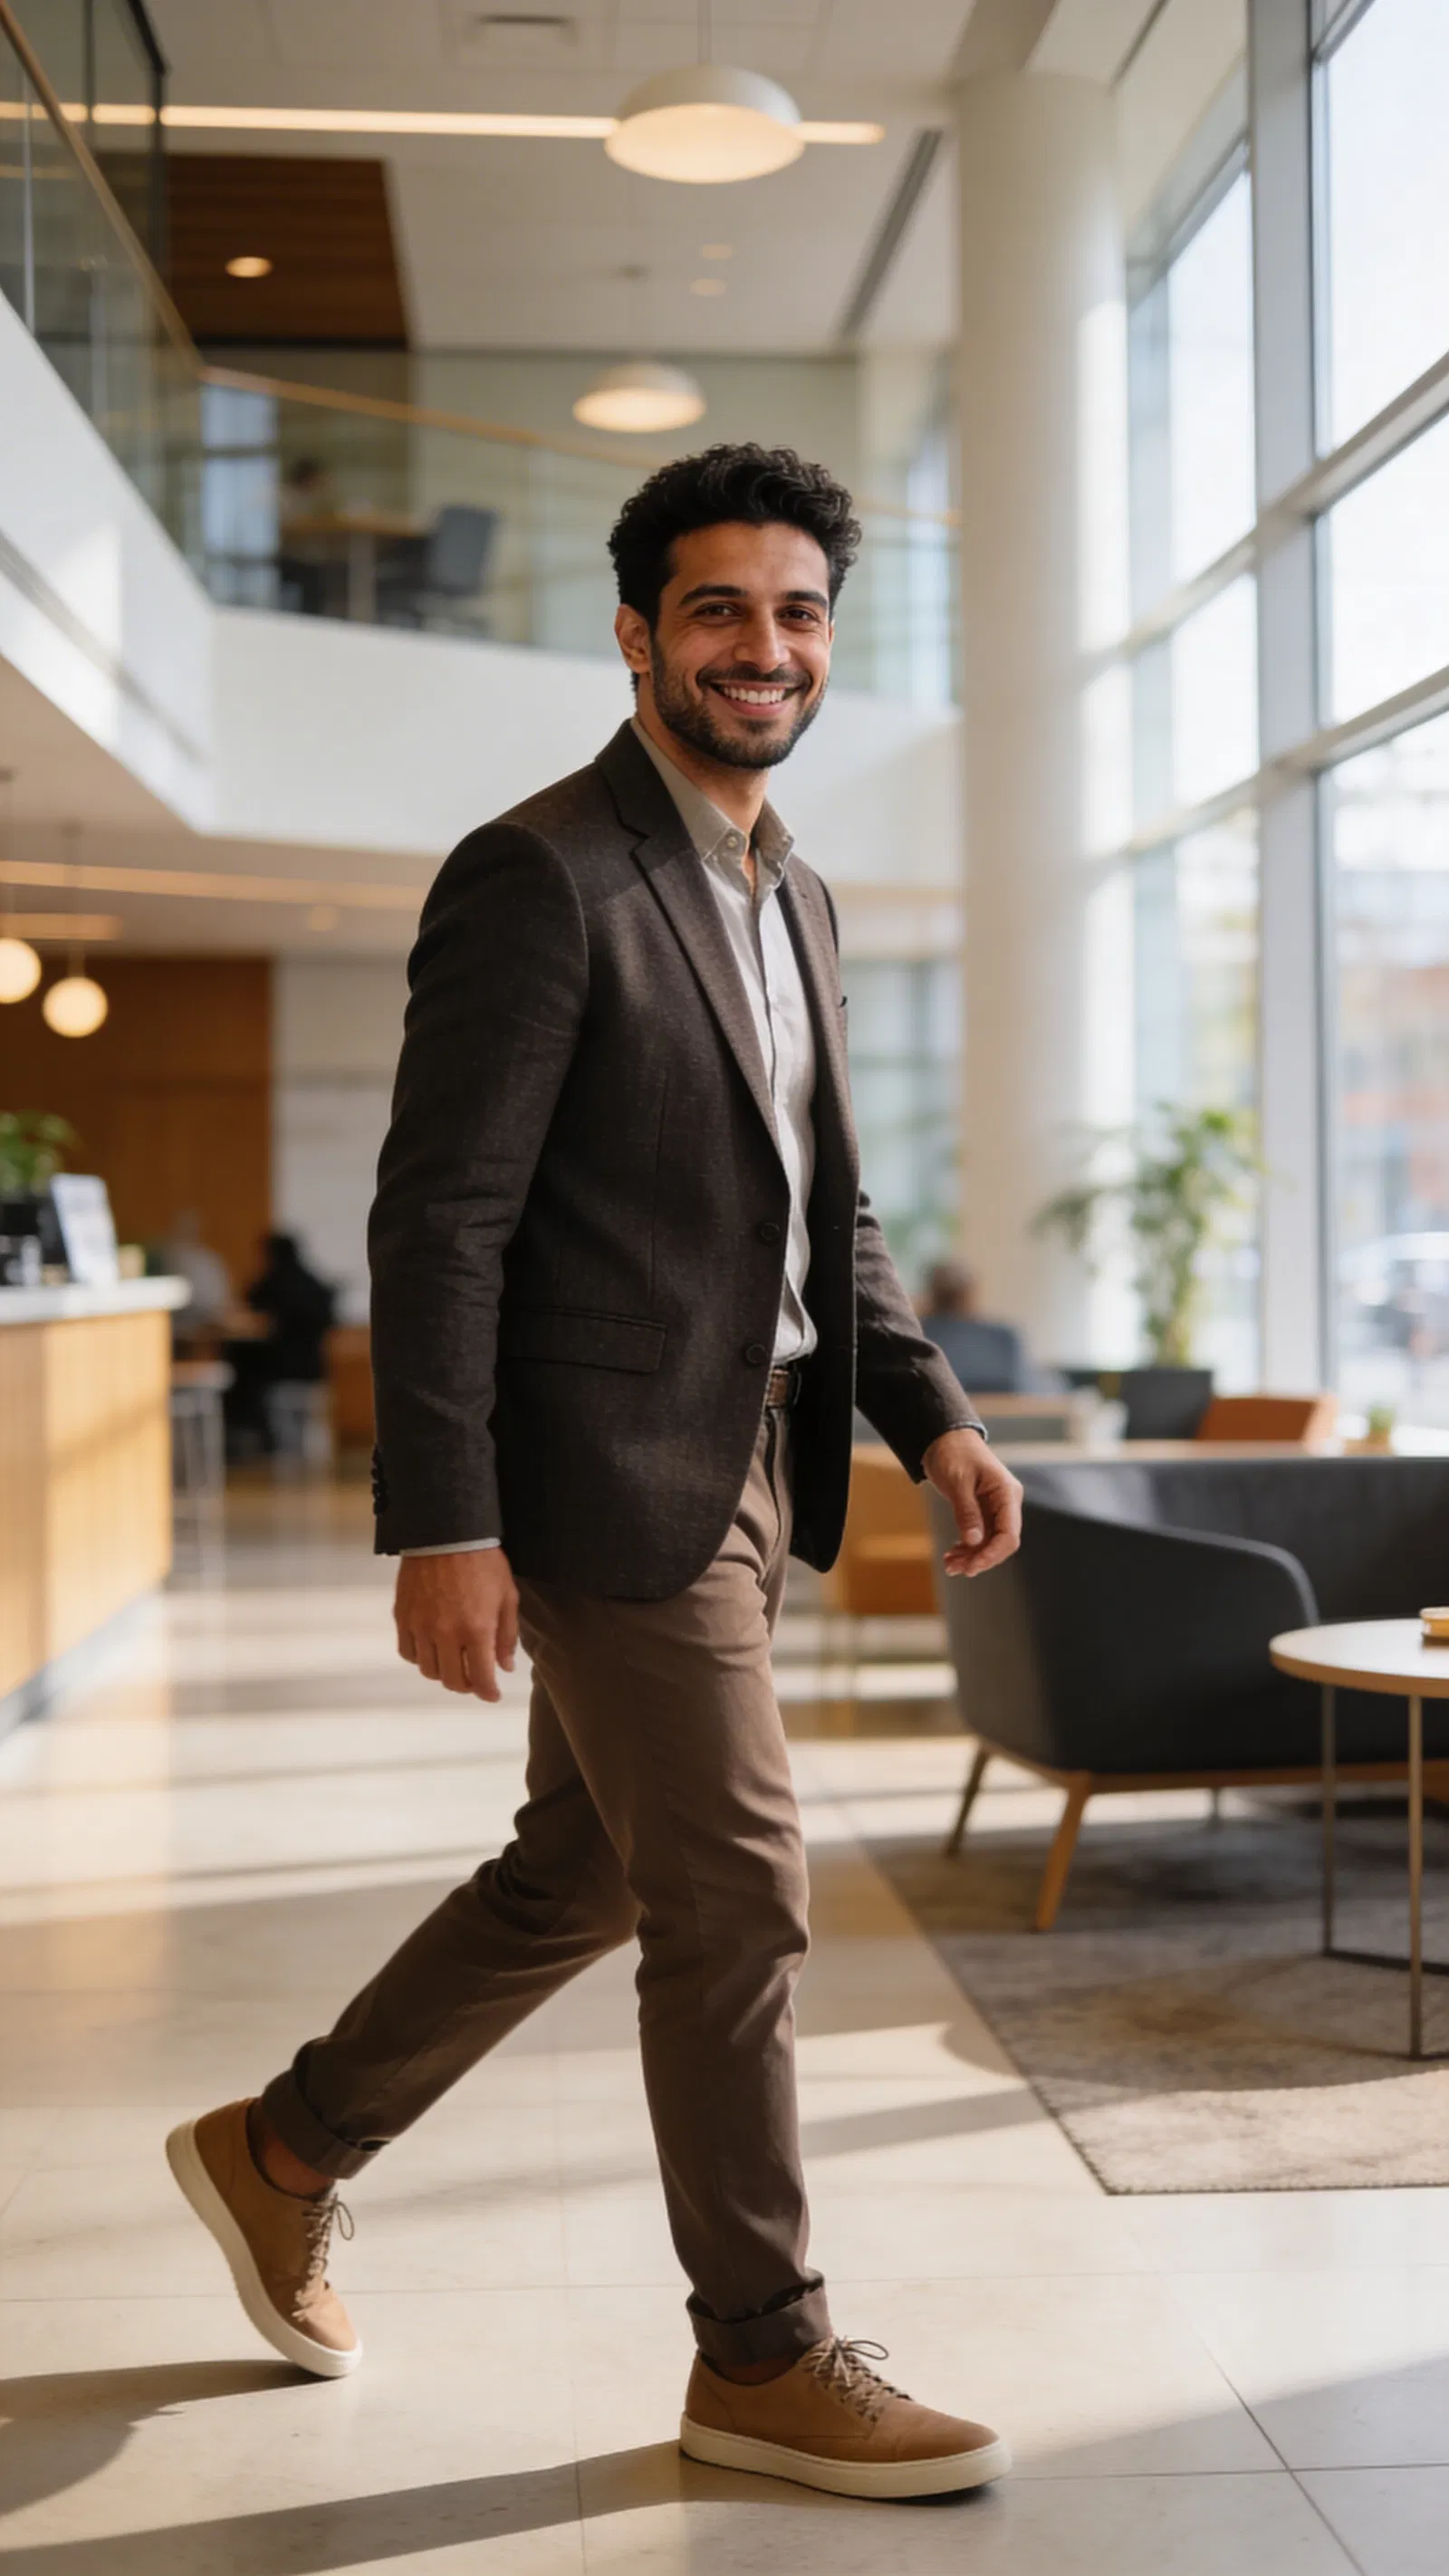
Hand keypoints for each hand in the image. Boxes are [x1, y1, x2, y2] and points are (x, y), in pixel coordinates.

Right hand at [395, 1549, 518, 1699]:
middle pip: (452, 1681)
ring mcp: (421, 1626)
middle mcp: (446, 1633)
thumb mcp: (507, 1596)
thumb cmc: (482, 1562)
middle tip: (475, 1679)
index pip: (480, 1679)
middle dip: (467, 1686)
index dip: (488, 1693)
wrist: (446, 1532)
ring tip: (454, 1663)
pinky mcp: (403, 1616)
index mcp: (477, 1630)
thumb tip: (505, 1666)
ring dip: (443, 1673)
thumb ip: (507, 1635)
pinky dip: (420, 1657)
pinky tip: (432, 1649)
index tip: (492, 1694)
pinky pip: (408, 1652)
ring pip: (428, 1670)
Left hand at [922, 1428, 1022, 1578]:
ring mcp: (996, 1508)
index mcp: (1006, 1493)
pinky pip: (980, 1536)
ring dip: (971, 1556)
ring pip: (990, 1542)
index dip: (992, 1554)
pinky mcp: (983, 1511)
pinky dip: (967, 1547)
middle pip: (1001, 1542)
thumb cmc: (953, 1453)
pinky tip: (952, 1555)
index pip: (1009, 1533)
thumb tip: (974, 1541)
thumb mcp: (957, 1482)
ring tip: (949, 1564)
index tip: (972, 1566)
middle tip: (955, 1568)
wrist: (944, 1438)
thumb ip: (967, 1511)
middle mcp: (1006, 1503)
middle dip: (980, 1558)